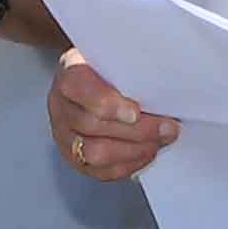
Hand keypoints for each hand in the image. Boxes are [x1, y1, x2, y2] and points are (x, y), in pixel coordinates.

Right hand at [48, 50, 177, 180]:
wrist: (95, 79)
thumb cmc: (110, 68)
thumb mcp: (117, 56)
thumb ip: (131, 69)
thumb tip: (161, 90)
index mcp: (69, 73)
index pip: (79, 88)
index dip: (107, 103)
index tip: (136, 112)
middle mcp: (60, 105)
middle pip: (92, 125)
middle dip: (136, 131)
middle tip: (168, 128)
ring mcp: (63, 135)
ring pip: (94, 152)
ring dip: (134, 150)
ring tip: (159, 141)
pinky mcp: (74, 158)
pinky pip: (100, 171)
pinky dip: (129, 165)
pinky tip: (147, 153)